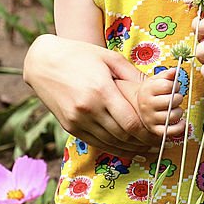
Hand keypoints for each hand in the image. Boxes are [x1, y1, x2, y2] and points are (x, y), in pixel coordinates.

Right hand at [23, 35, 155, 153]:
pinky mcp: (69, 126)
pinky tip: (125, 148)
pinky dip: (111, 147)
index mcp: (101, 91)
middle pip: (121, 136)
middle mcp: (88, 109)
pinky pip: (94, 142)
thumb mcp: (109, 58)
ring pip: (108, 142)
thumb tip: (157, 85)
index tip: (159, 134)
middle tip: (157, 143)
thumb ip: (133, 74)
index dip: (147, 132)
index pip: (130, 122)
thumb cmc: (80, 55)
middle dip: (142, 142)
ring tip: (146, 148)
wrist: (43, 62)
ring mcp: (76, 120)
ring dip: (129, 148)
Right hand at [136, 68, 185, 139]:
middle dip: (178, 98)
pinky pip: (170, 131)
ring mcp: (150, 119)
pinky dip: (179, 127)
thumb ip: (165, 75)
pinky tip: (181, 121)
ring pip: (172, 116)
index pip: (167, 86)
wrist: (136, 106)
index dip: (174, 85)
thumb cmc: (150, 92)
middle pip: (171, 101)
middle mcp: (147, 105)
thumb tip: (174, 71)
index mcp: (147, 91)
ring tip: (175, 108)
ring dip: (179, 111)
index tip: (174, 86)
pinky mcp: (154, 130)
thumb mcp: (155, 80)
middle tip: (175, 98)